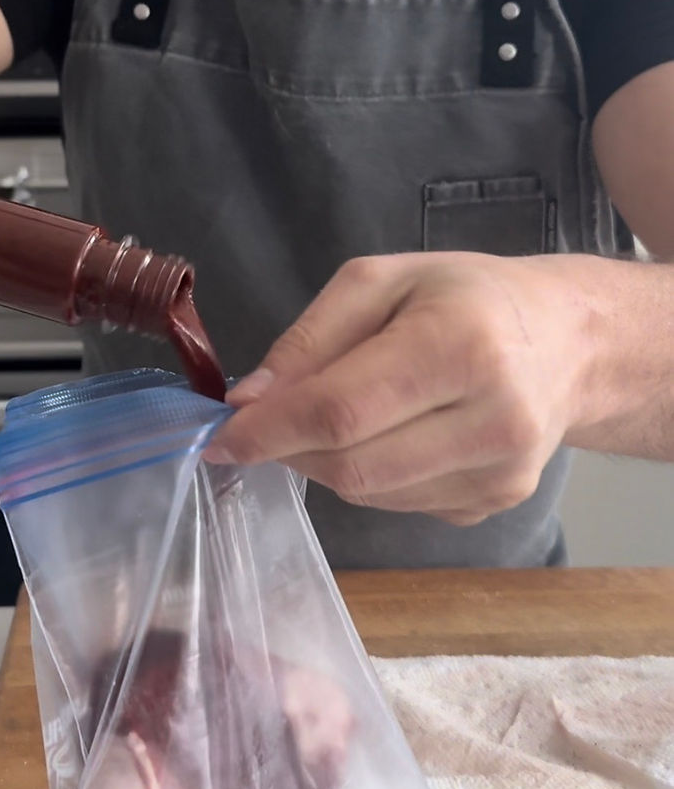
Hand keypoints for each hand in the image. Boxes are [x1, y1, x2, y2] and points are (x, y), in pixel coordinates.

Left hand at [206, 252, 592, 525]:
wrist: (568, 342)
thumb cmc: (467, 298)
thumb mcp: (381, 282)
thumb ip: (309, 340)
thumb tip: (248, 401)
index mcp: (461, 346)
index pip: (342, 411)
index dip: (270, 431)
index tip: (219, 437)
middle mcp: (493, 419)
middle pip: (351, 465)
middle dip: (290, 449)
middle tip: (266, 422)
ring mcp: (500, 474)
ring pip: (369, 494)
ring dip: (325, 464)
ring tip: (337, 416)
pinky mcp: (496, 505)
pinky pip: (398, 505)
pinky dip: (367, 477)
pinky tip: (387, 436)